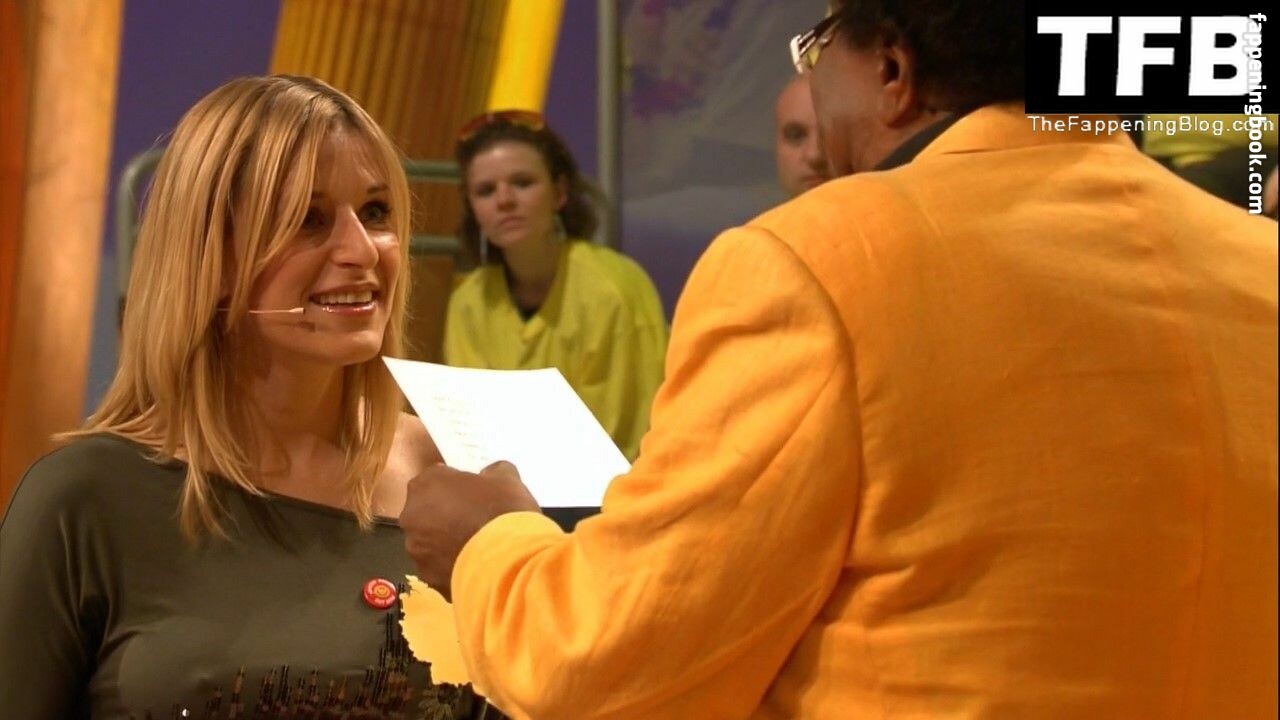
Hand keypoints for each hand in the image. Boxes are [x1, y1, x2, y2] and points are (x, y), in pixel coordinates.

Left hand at [399, 461, 539, 600]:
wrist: (507, 563)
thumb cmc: (502, 511)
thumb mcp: (506, 478)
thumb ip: (492, 472)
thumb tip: (489, 477)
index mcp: (425, 485)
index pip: (437, 478)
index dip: (458, 486)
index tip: (476, 494)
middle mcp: (412, 516)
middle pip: (428, 511)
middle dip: (447, 515)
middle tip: (476, 520)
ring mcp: (417, 551)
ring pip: (431, 543)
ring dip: (447, 543)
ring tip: (478, 548)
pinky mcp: (428, 579)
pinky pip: (441, 568)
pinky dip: (454, 567)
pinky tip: (478, 566)